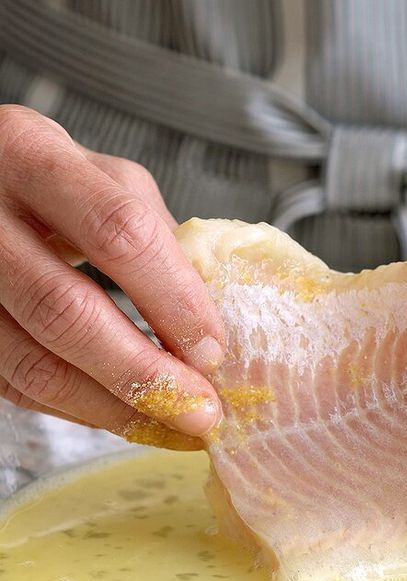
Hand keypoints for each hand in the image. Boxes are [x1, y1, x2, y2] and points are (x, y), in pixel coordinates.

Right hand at [0, 106, 223, 445]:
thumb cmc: (41, 175)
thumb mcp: (97, 174)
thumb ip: (151, 230)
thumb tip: (212, 311)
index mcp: (33, 156)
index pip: (118, 232)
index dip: (173, 298)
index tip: (212, 348)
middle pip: (67, 310)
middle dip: (144, 372)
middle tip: (199, 410)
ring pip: (33, 363)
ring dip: (111, 408)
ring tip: (169, 425)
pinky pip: (14, 384)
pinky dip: (75, 408)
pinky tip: (121, 413)